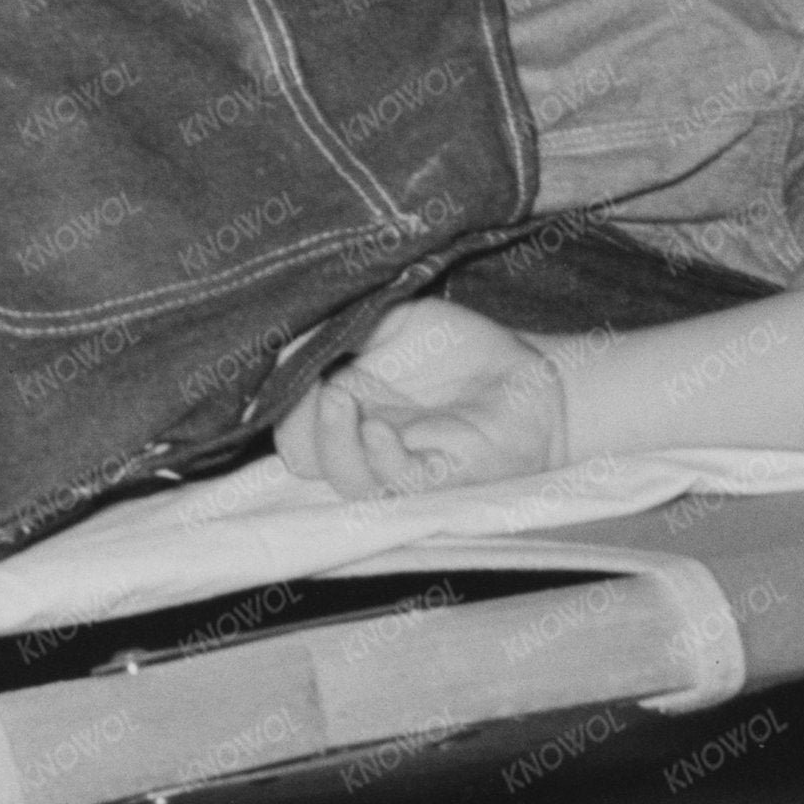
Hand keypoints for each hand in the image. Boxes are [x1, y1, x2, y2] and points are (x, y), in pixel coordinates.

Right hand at [276, 300, 569, 500]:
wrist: (528, 372)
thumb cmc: (459, 350)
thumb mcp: (391, 318)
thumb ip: (344, 322)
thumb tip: (288, 327)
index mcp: (343, 405)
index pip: (287, 419)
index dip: (275, 397)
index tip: (283, 358)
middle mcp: (363, 442)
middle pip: (304, 456)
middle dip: (295, 424)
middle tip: (314, 385)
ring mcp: (402, 463)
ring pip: (348, 480)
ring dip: (334, 444)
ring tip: (340, 401)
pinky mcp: (446, 474)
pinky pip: (405, 484)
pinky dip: (384, 461)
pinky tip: (379, 430)